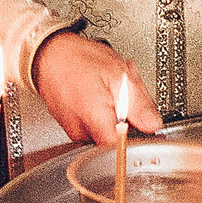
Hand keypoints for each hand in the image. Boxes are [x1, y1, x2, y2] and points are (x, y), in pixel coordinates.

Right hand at [30, 30, 162, 142]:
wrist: (49, 53)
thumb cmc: (78, 59)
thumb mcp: (119, 74)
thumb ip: (139, 104)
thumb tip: (153, 124)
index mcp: (95, 121)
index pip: (123, 149)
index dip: (137, 138)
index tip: (142, 124)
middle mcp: (81, 131)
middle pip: (117, 137)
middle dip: (128, 117)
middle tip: (127, 94)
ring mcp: (73, 128)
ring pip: (106, 128)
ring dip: (116, 110)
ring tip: (112, 87)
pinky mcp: (70, 123)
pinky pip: (94, 122)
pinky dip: (103, 107)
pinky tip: (102, 89)